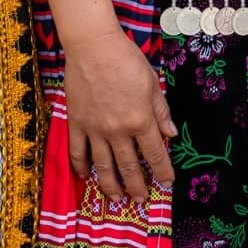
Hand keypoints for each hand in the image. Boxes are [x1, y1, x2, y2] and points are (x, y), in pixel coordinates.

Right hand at [63, 28, 175, 204]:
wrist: (93, 47)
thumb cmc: (126, 60)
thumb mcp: (151, 83)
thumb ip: (161, 112)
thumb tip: (171, 135)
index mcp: (140, 119)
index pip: (155, 154)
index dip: (162, 171)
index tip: (167, 183)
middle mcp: (118, 130)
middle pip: (129, 166)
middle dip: (137, 187)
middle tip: (140, 201)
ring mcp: (95, 129)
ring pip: (103, 166)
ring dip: (111, 186)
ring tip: (116, 199)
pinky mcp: (76, 123)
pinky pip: (78, 152)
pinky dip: (81, 167)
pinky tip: (85, 177)